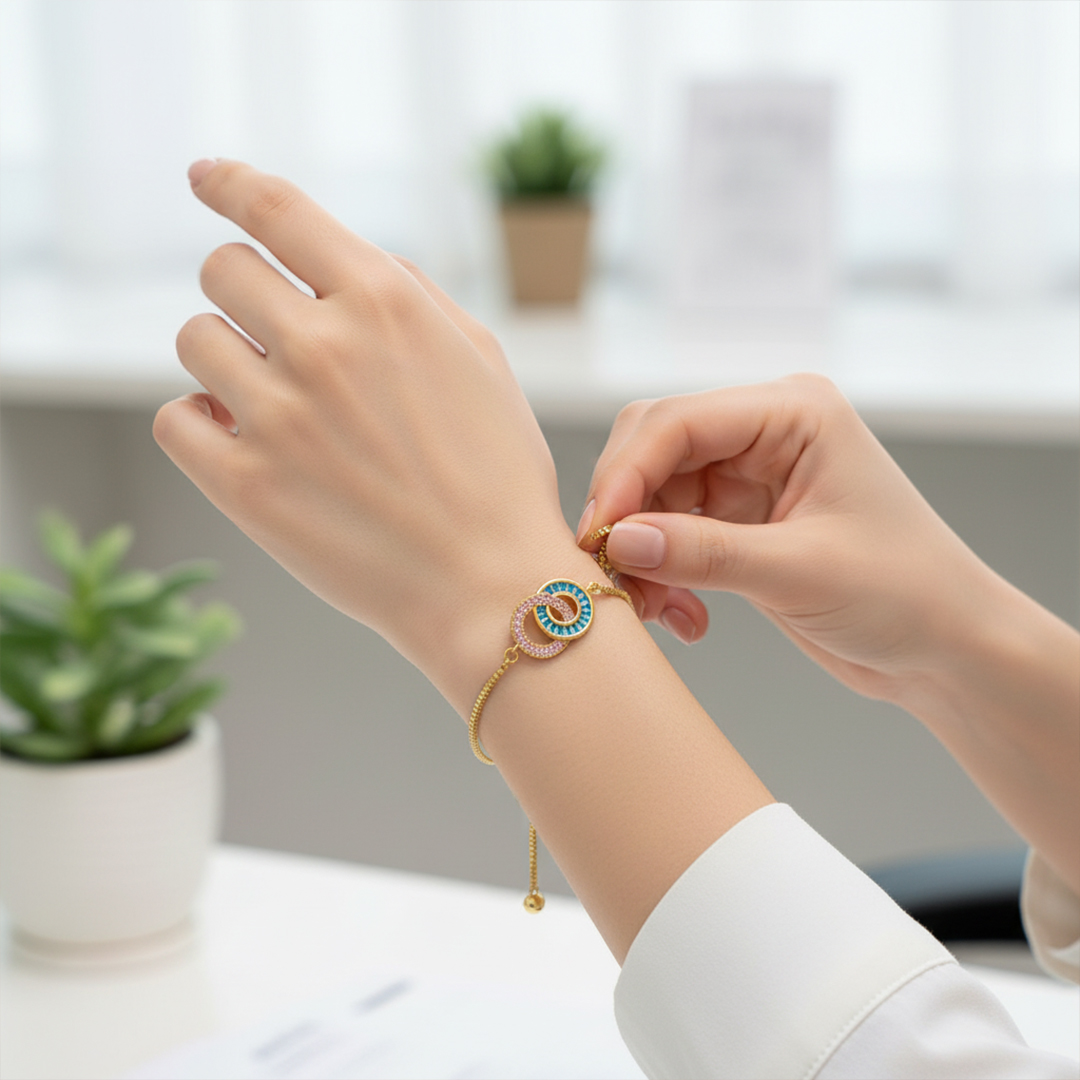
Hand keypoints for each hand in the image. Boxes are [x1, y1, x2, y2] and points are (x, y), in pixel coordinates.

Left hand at [155, 160, 586, 707]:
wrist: (491, 587)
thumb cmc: (497, 476)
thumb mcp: (480, 361)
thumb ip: (410, 294)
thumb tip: (343, 261)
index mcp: (384, 301)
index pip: (274, 206)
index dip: (228, 181)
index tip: (206, 176)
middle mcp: (324, 345)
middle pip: (221, 269)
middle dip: (244, 293)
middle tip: (275, 336)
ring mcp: (278, 416)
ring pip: (193, 340)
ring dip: (225, 360)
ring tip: (273, 400)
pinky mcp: (245, 485)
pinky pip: (174, 420)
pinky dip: (198, 423)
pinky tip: (240, 439)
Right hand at [577, 375, 999, 703]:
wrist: (944, 648)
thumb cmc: (906, 593)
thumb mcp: (800, 571)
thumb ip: (703, 552)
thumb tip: (617, 540)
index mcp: (793, 412)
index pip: (679, 421)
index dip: (627, 474)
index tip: (598, 534)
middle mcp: (764, 433)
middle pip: (653, 449)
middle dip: (624, 511)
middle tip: (610, 571)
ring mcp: (748, 476)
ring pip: (651, 496)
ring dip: (639, 553)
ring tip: (654, 610)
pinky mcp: (738, 520)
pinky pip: (669, 534)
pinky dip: (660, 573)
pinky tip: (681, 616)